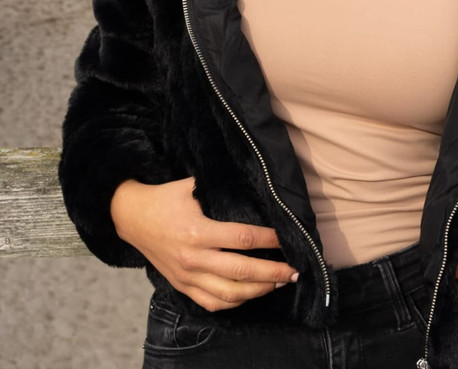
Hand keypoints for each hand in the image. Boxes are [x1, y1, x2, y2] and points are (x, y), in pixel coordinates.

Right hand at [110, 177, 298, 311]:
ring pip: (230, 293)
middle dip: (273, 272)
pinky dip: (235, 302)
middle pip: (242, 271)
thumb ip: (220, 189)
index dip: (270, 239)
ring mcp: (188, 276)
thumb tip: (253, 184)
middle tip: (294, 271)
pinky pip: (212, 303)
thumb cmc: (166, 198)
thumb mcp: (191, 186)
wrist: (132, 218)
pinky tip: (251, 294)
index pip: (244, 238)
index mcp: (199, 231)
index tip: (288, 238)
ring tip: (279, 284)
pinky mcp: (182, 286)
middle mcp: (194, 258)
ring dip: (259, 291)